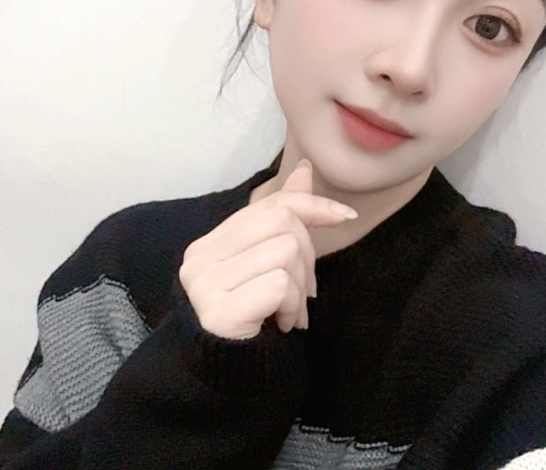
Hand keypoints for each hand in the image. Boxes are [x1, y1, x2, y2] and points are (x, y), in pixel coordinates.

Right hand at [179, 159, 357, 339]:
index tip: (345, 215)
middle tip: (304, 291)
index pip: (268, 205)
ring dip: (300, 289)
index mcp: (211, 243)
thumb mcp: (270, 263)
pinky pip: (279, 285)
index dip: (311, 204)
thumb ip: (282, 216)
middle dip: (307, 255)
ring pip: (284, 252)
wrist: (229, 376)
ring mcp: (205, 283)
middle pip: (281, 222)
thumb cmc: (253, 316)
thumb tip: (304, 170)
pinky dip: (291, 305)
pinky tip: (281, 323)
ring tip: (289, 312)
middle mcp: (200, 257)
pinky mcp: (218, 310)